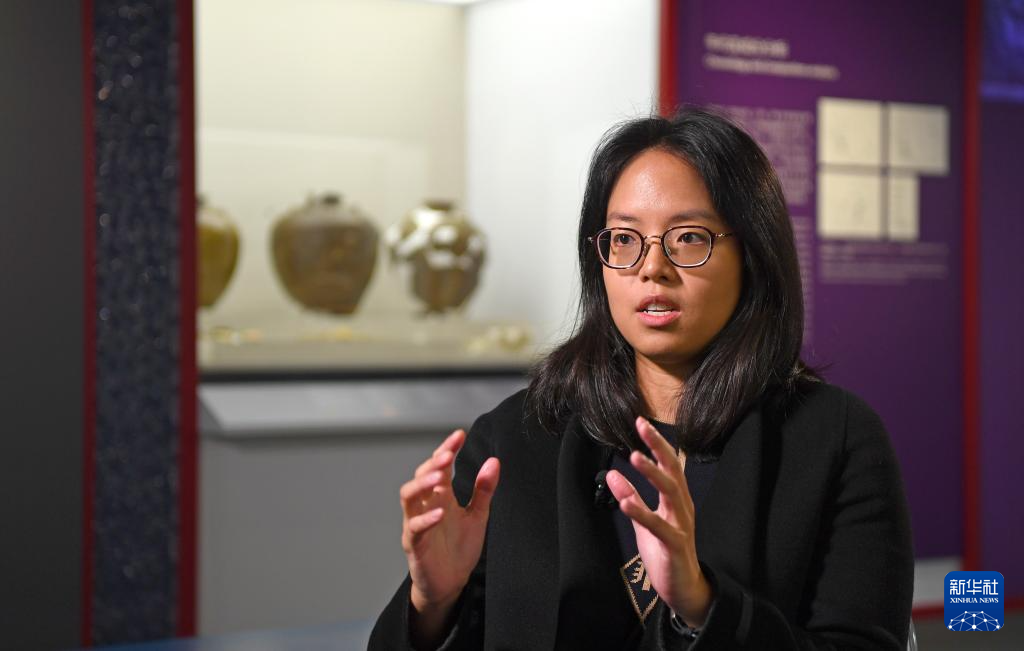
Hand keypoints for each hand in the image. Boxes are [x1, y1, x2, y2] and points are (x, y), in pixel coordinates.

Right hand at [400, 429, 499, 615]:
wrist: (451, 583)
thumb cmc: (459, 547)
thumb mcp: (478, 515)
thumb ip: (484, 490)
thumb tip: (494, 461)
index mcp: (440, 495)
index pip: (438, 466)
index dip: (446, 449)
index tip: (460, 434)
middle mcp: (425, 505)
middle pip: (420, 476)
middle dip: (433, 463)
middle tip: (448, 454)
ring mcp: (416, 524)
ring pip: (408, 497)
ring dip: (421, 484)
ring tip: (438, 477)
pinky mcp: (415, 545)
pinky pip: (415, 528)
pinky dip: (425, 519)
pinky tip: (440, 513)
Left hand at [605, 416, 712, 627]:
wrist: (683, 587)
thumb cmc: (665, 550)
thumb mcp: (644, 521)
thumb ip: (631, 498)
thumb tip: (613, 475)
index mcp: (677, 499)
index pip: (669, 464)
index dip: (656, 443)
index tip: (640, 423)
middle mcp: (683, 507)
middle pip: (673, 470)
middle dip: (658, 447)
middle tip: (642, 426)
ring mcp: (681, 524)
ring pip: (671, 492)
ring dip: (652, 473)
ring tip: (634, 457)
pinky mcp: (675, 544)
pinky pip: (658, 525)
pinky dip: (641, 511)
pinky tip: (625, 502)